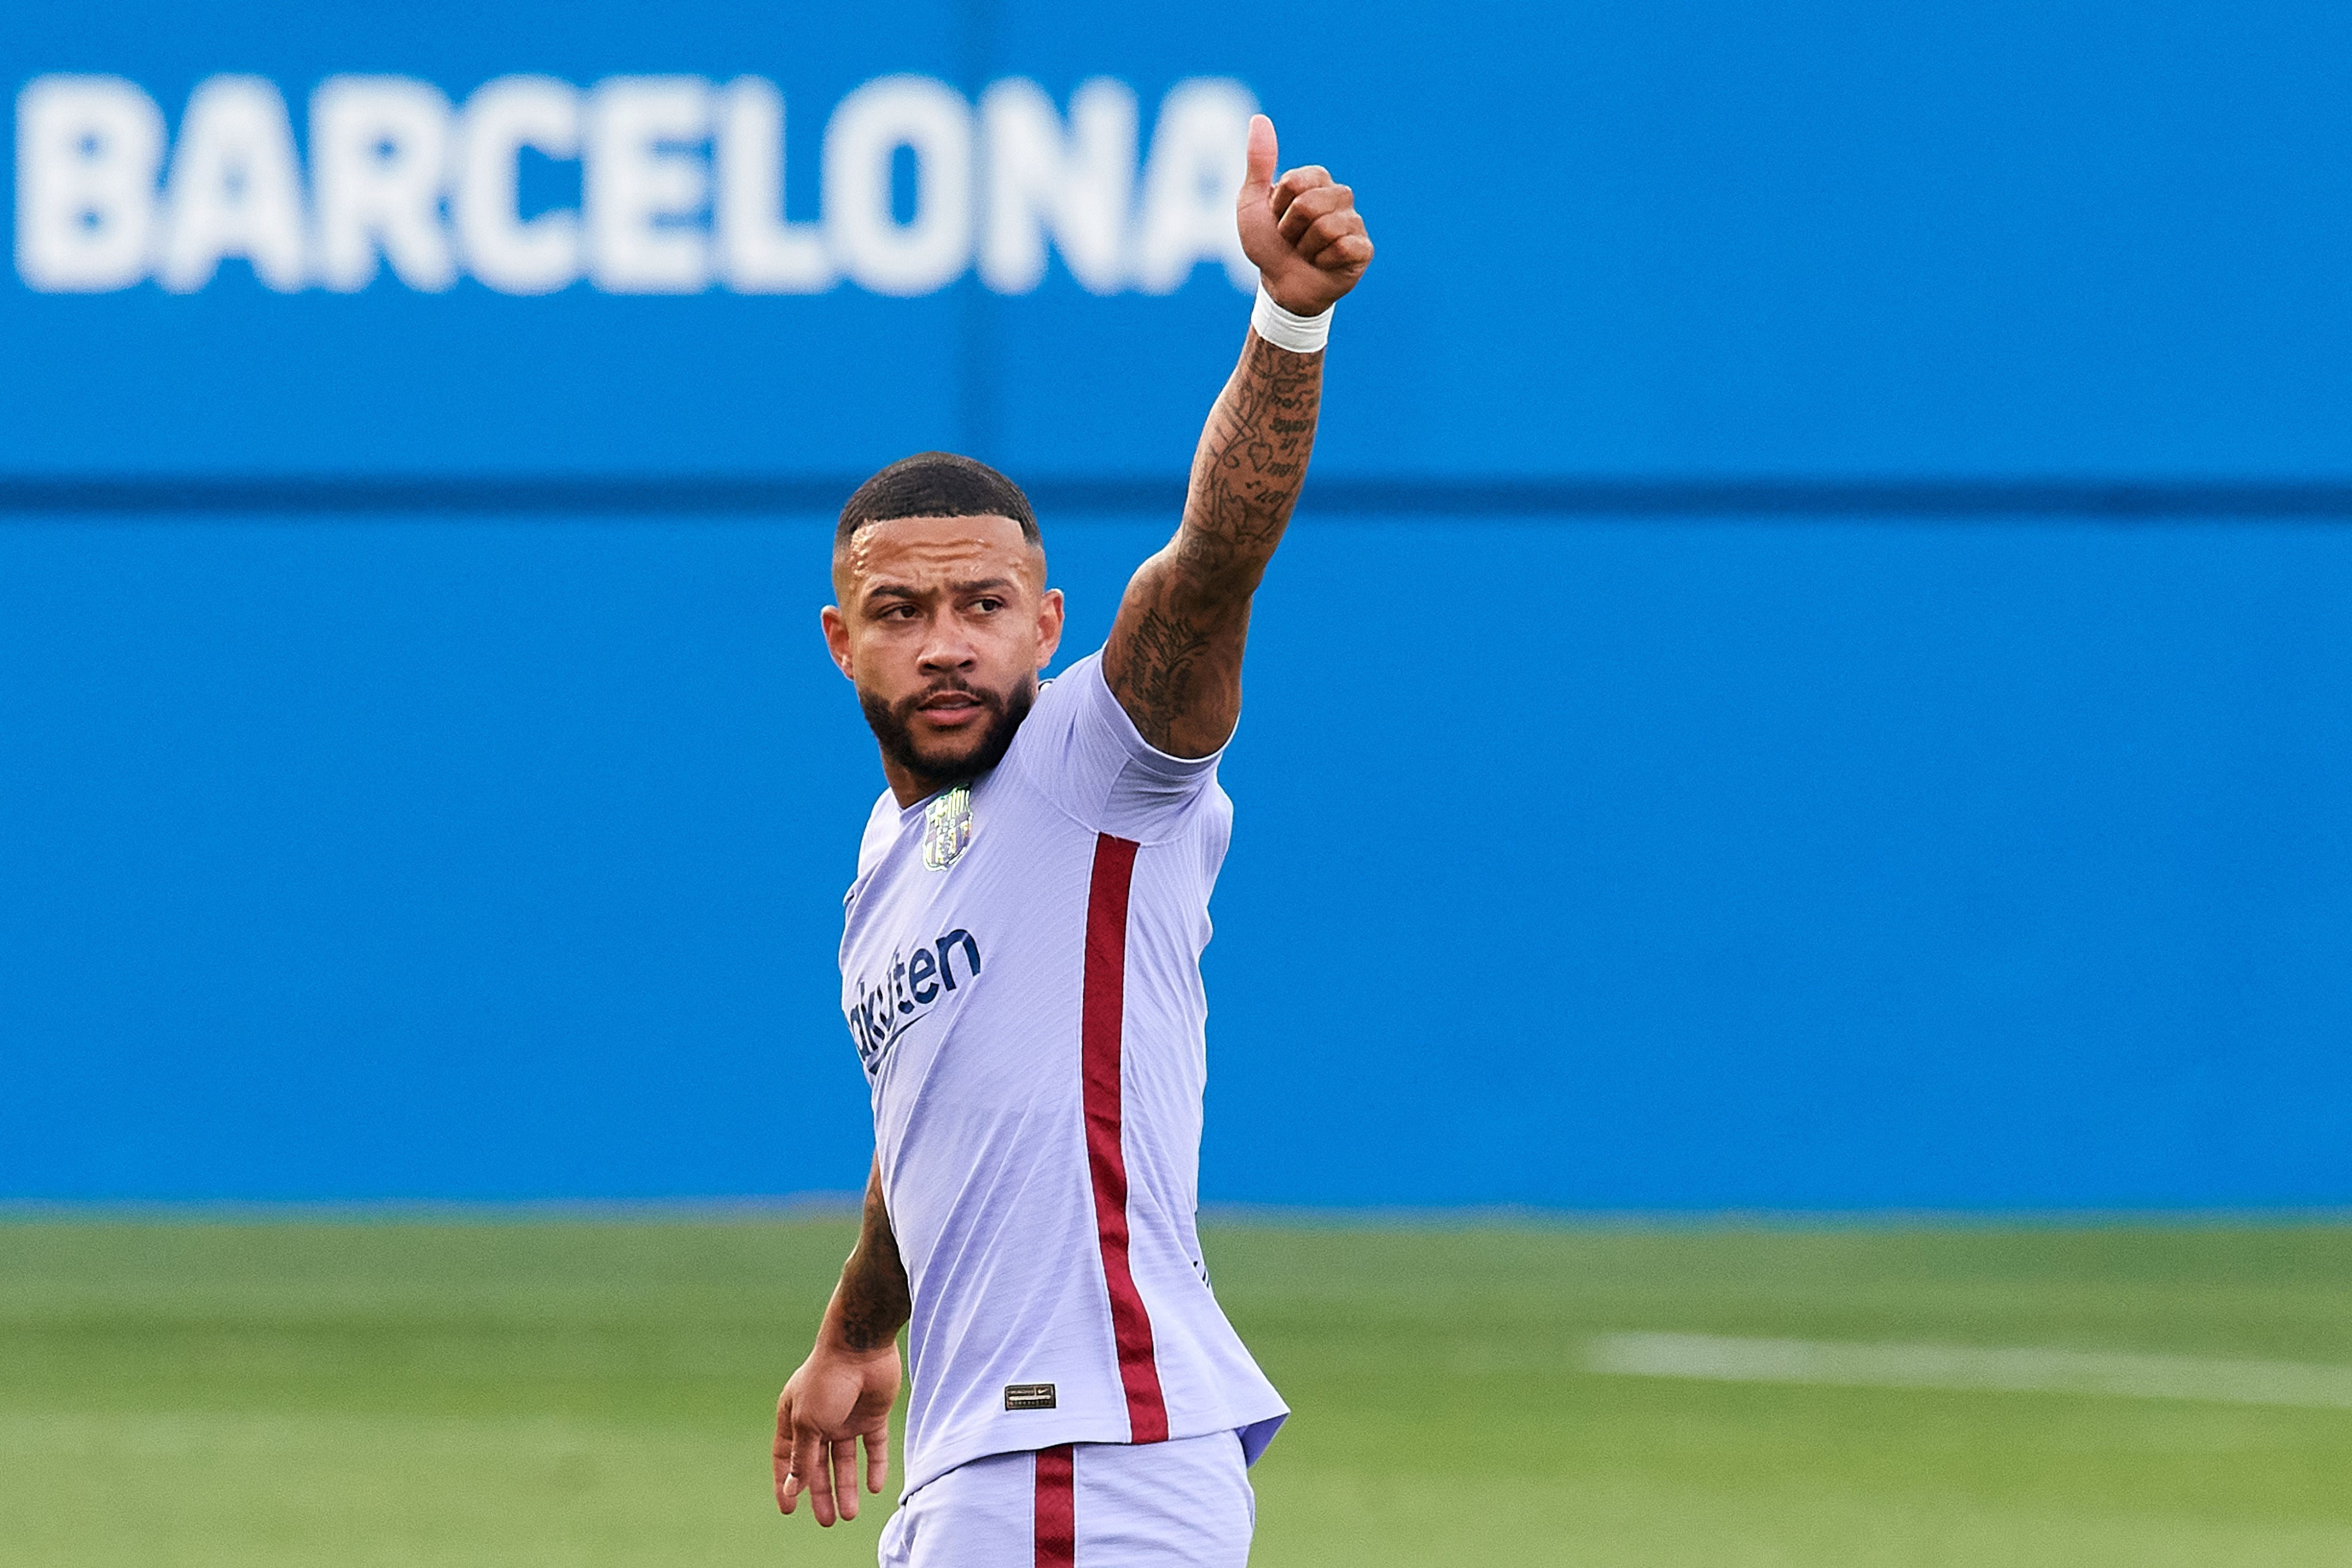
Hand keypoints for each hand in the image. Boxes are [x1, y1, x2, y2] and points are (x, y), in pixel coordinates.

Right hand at [772, 1338, 900, 1525]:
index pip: (786, 1457)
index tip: (788, 1509)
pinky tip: (875, 1488)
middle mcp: (819, 1419)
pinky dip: (875, 1466)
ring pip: (846, 1459)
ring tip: (850, 1515)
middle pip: (818, 1464)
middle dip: (821, 1493)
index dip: (786, 1482)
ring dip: (847, 1487)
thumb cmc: (826, 1380)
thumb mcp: (808, 1424)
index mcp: (794, 1417)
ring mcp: (846, 1417)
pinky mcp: (872, 1414)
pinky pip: (874, 1446)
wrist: (861, 1347)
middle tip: (826, 1521)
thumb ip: (802, 1458)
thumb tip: (791, 1489)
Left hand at [1235, 113, 1372, 317]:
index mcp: (1316, 180)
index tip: (1277, 218)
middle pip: (1310, 204)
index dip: (1278, 206)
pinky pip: (1345, 248)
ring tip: (1305, 252)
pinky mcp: (1363, 249)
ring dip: (1305, 248)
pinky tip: (1323, 264)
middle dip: (1290, 229)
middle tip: (1291, 239)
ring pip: (1326, 227)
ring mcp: (1354, 222)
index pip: (1296, 182)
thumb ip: (1258, 162)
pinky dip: (1324, 261)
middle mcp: (1339, 196)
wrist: (1281, 286)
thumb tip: (1259, 118)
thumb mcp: (1252, 202)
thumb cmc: (1267, 244)